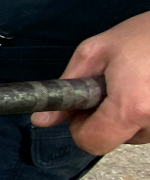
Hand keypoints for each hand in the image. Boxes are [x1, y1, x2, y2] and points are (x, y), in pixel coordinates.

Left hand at [31, 12, 149, 154]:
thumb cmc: (141, 35)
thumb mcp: (94, 53)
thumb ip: (65, 88)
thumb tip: (40, 119)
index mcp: (131, 107)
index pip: (93, 143)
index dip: (80, 128)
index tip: (83, 107)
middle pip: (113, 140)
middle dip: (103, 120)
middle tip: (110, 89)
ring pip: (132, 136)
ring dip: (125, 117)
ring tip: (132, 85)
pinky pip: (149, 127)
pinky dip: (142, 114)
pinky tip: (144, 89)